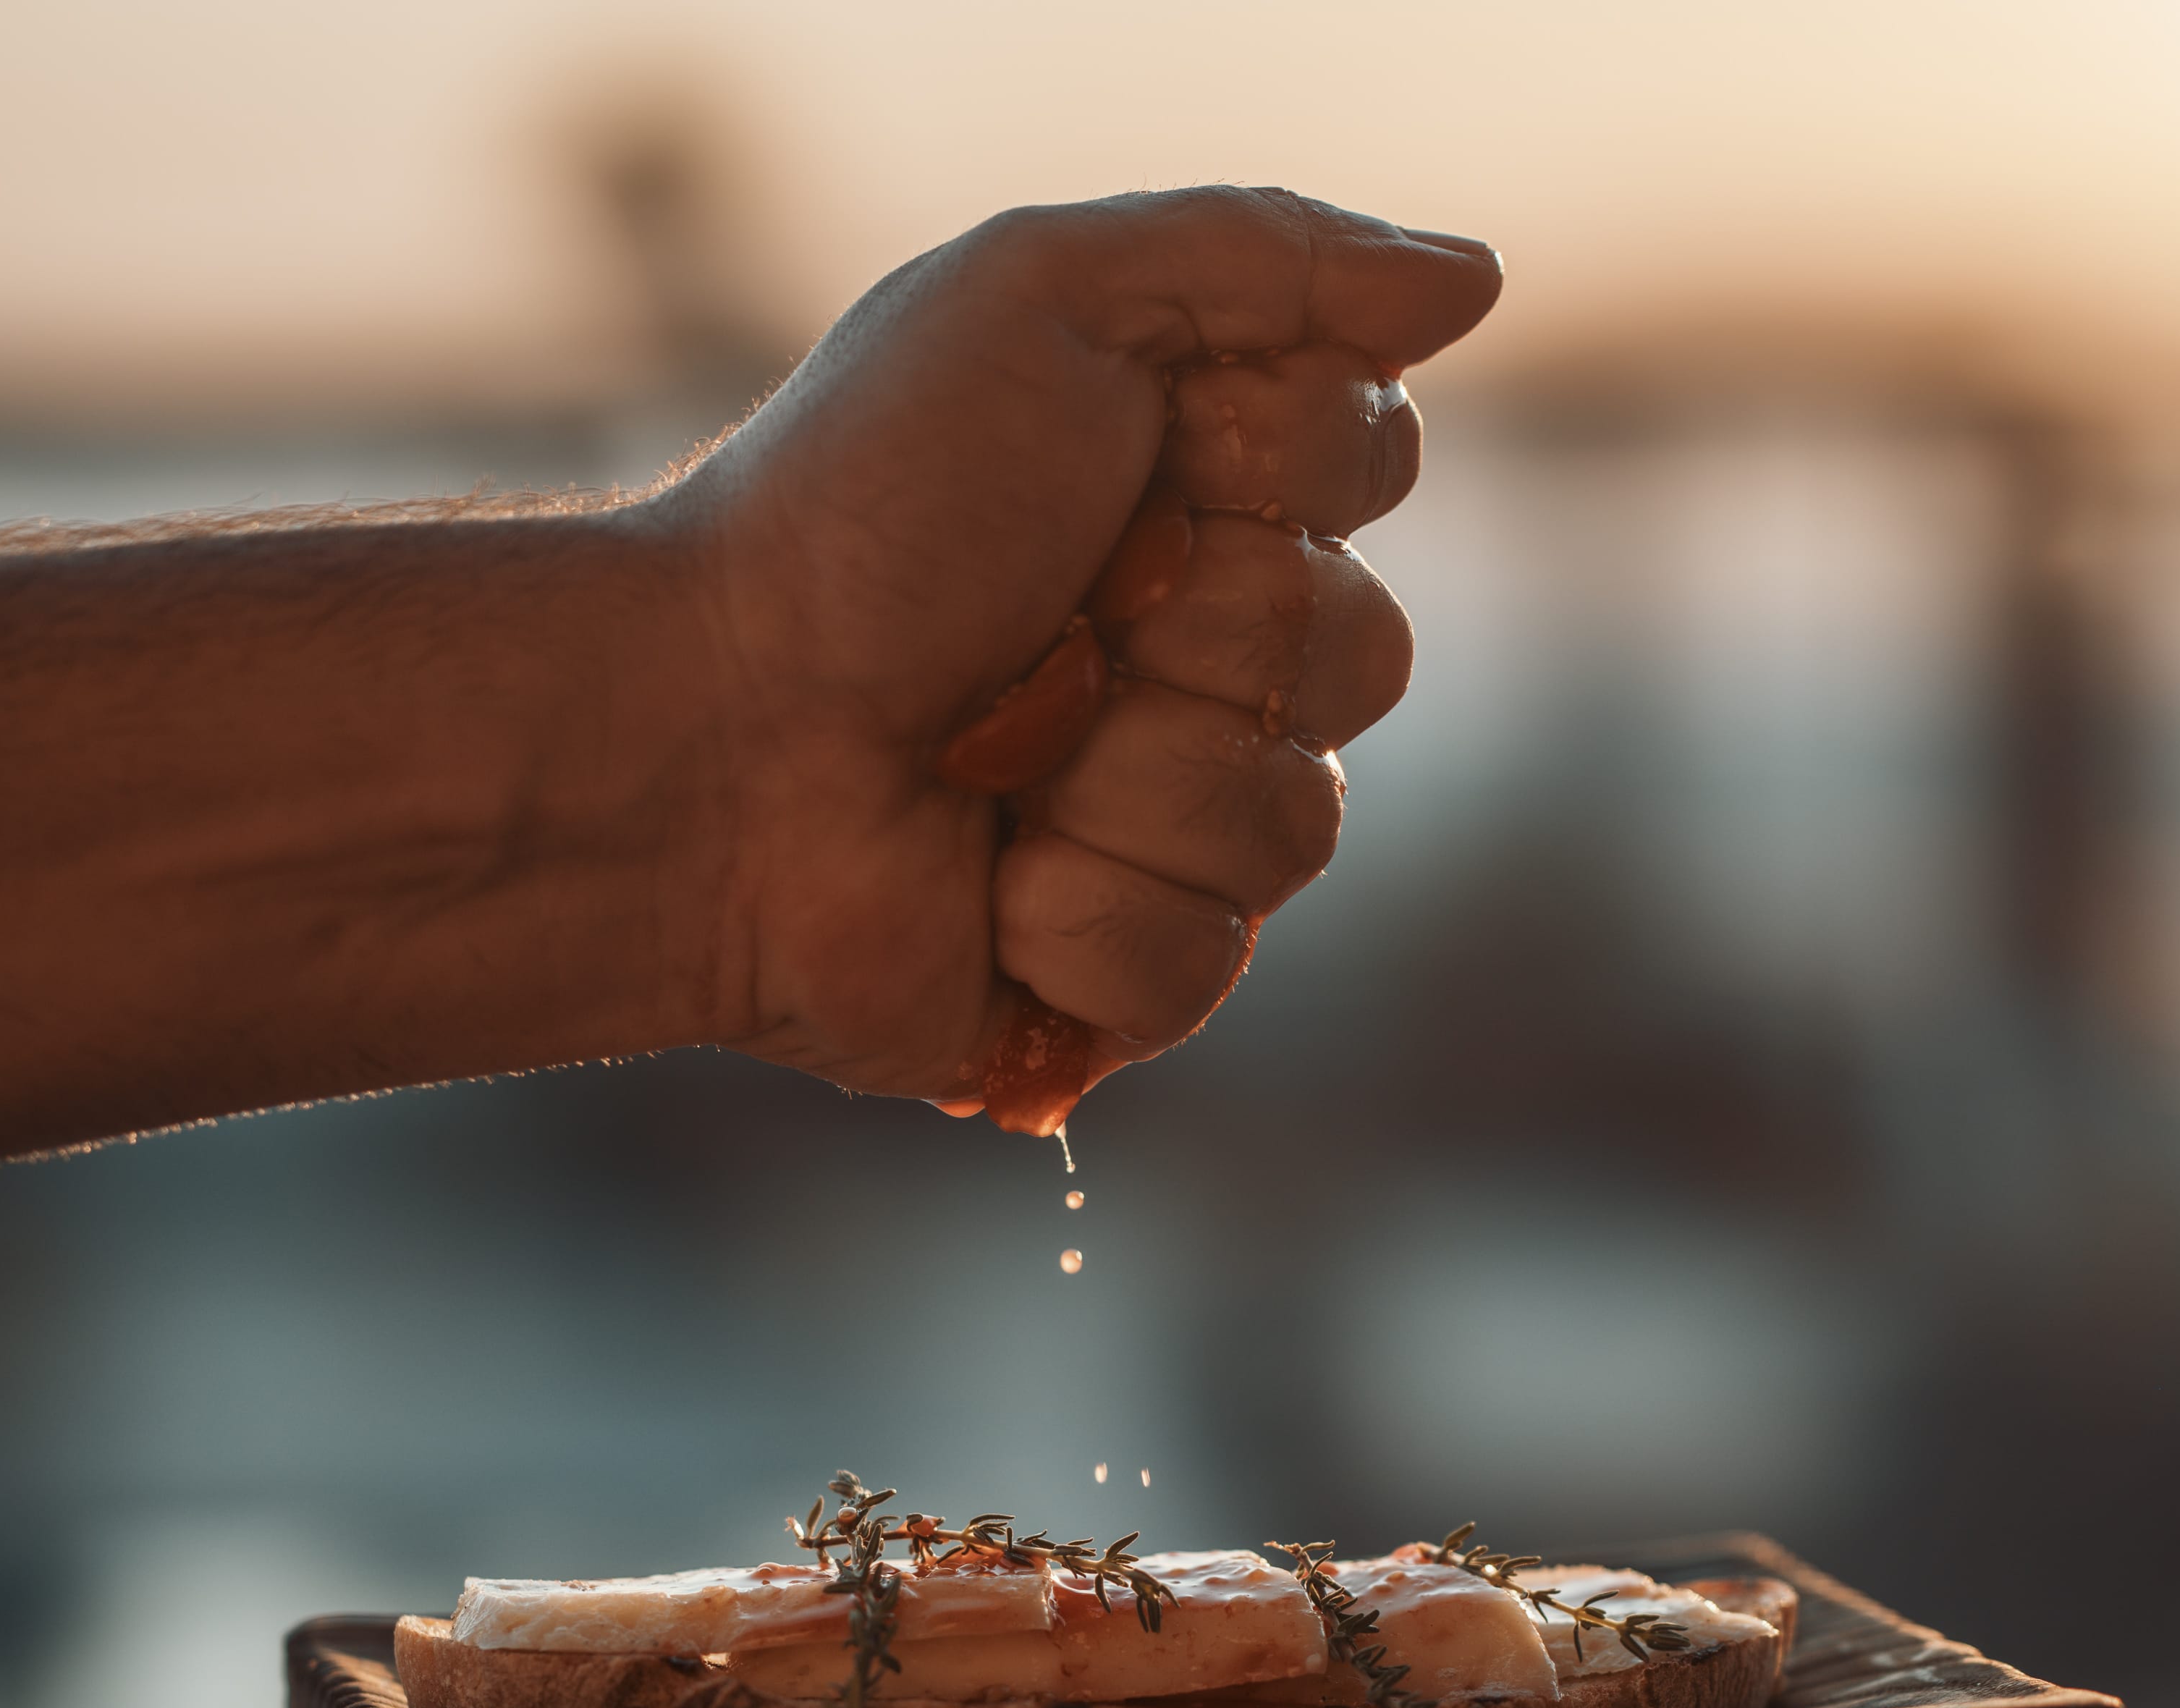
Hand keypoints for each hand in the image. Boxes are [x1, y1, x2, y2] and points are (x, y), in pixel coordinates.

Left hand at [646, 187, 1500, 1131]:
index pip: (1374, 471)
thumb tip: (1477, 281)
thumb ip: (1266, 263)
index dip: (1278, 466)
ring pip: (1299, 827)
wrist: (703, 731)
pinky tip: (982, 890)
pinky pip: (1206, 965)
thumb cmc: (854, 510)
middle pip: (1367, 655)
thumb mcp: (1041, 297)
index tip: (1144, 457)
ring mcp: (1161, 825)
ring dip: (1129, 784)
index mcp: (1194, 498)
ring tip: (990, 765)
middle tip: (1050, 621)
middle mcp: (1198, 662)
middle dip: (1204, 635)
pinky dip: (1081, 923)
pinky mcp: (1114, 972)